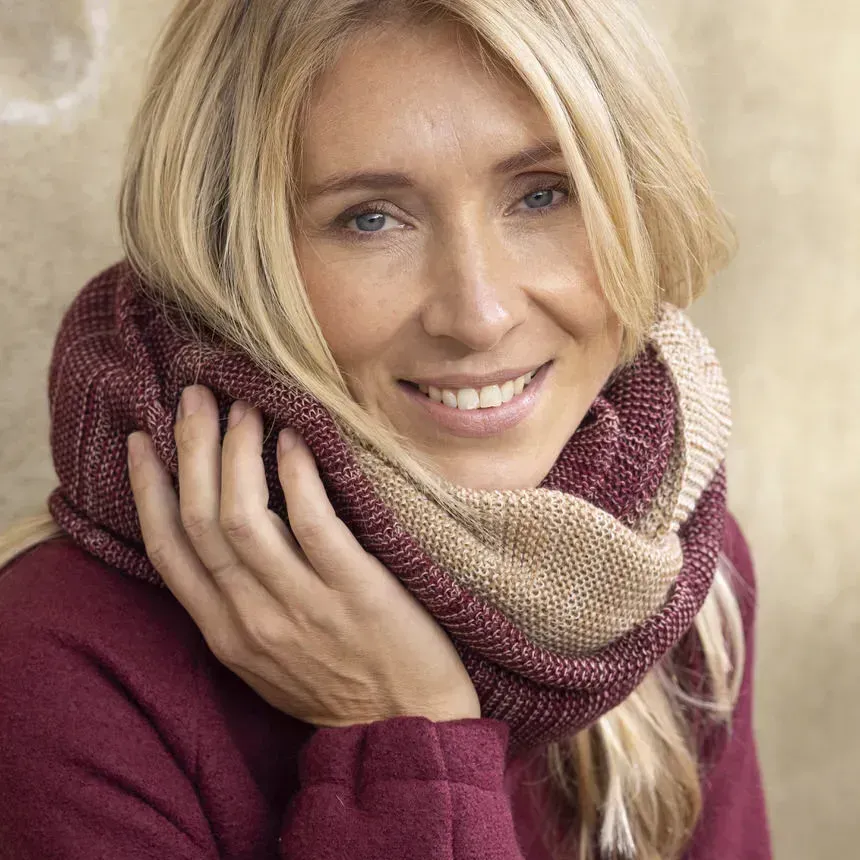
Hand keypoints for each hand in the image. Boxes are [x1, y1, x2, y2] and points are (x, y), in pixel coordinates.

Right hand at [126, 385, 480, 726]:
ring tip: (245, 406)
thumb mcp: (264, 659)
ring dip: (237, 452)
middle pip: (200, 519)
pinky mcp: (356, 592)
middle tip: (195, 397)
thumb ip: (235, 604)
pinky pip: (314, 523)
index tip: (142, 440)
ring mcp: (303, 606)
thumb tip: (218, 535)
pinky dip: (298, 476)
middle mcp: (252, 618)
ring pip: (244, 517)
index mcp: (224, 633)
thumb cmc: (336, 684)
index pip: (169, 550)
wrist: (407, 727)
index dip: (148, 490)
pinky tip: (296, 439)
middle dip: (190, 450)